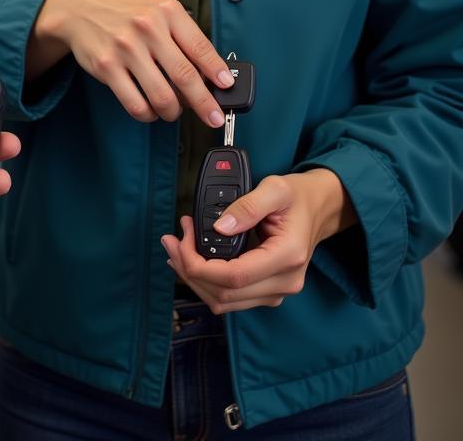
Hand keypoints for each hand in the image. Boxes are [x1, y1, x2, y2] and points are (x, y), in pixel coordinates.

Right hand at [31, 0, 233, 125]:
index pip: (201, 47)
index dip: (217, 72)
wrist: (78, 6)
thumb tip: (210, 72)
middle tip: (213, 117)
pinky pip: (135, 103)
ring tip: (173, 111)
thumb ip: (182, 35)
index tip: (226, 87)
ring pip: (161, 96)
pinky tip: (150, 110)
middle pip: (185, 76)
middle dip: (204, 103)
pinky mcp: (107, 67)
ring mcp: (125, 48)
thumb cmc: (125, 11)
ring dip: (173, 112)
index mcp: (167, 11)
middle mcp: (147, 28)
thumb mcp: (157, 10)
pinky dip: (147, 114)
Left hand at [160, 169, 355, 312]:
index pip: (234, 277)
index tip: (180, 240)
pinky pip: (230, 297)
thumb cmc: (298, 197)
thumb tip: (219, 227)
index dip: (199, 265)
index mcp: (287, 257)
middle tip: (171, 240)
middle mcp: (284, 281)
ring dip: (193, 278)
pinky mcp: (267, 290)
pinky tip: (191, 259)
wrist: (319, 207)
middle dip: (188, 269)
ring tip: (176, 247)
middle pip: (224, 294)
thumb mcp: (275, 188)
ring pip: (224, 301)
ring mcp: (277, 290)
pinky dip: (206, 281)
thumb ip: (247, 206)